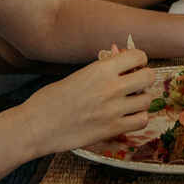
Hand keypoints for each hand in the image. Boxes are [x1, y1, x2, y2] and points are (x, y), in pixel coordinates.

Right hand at [16, 46, 152, 157]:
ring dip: (141, 100)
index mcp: (100, 69)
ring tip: (129, 103)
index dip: (138, 61)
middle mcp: (110, 87)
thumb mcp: (78, 76)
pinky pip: (142, 121)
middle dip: (144, 79)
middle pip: (149, 76)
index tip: (132, 67)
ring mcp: (113, 109)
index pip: (139, 56)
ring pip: (147, 100)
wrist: (35, 127)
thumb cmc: (50, 99)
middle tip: (134, 84)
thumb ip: (102, 67)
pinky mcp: (111, 130)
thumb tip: (120, 54)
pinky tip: (127, 117)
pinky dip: (138, 118)